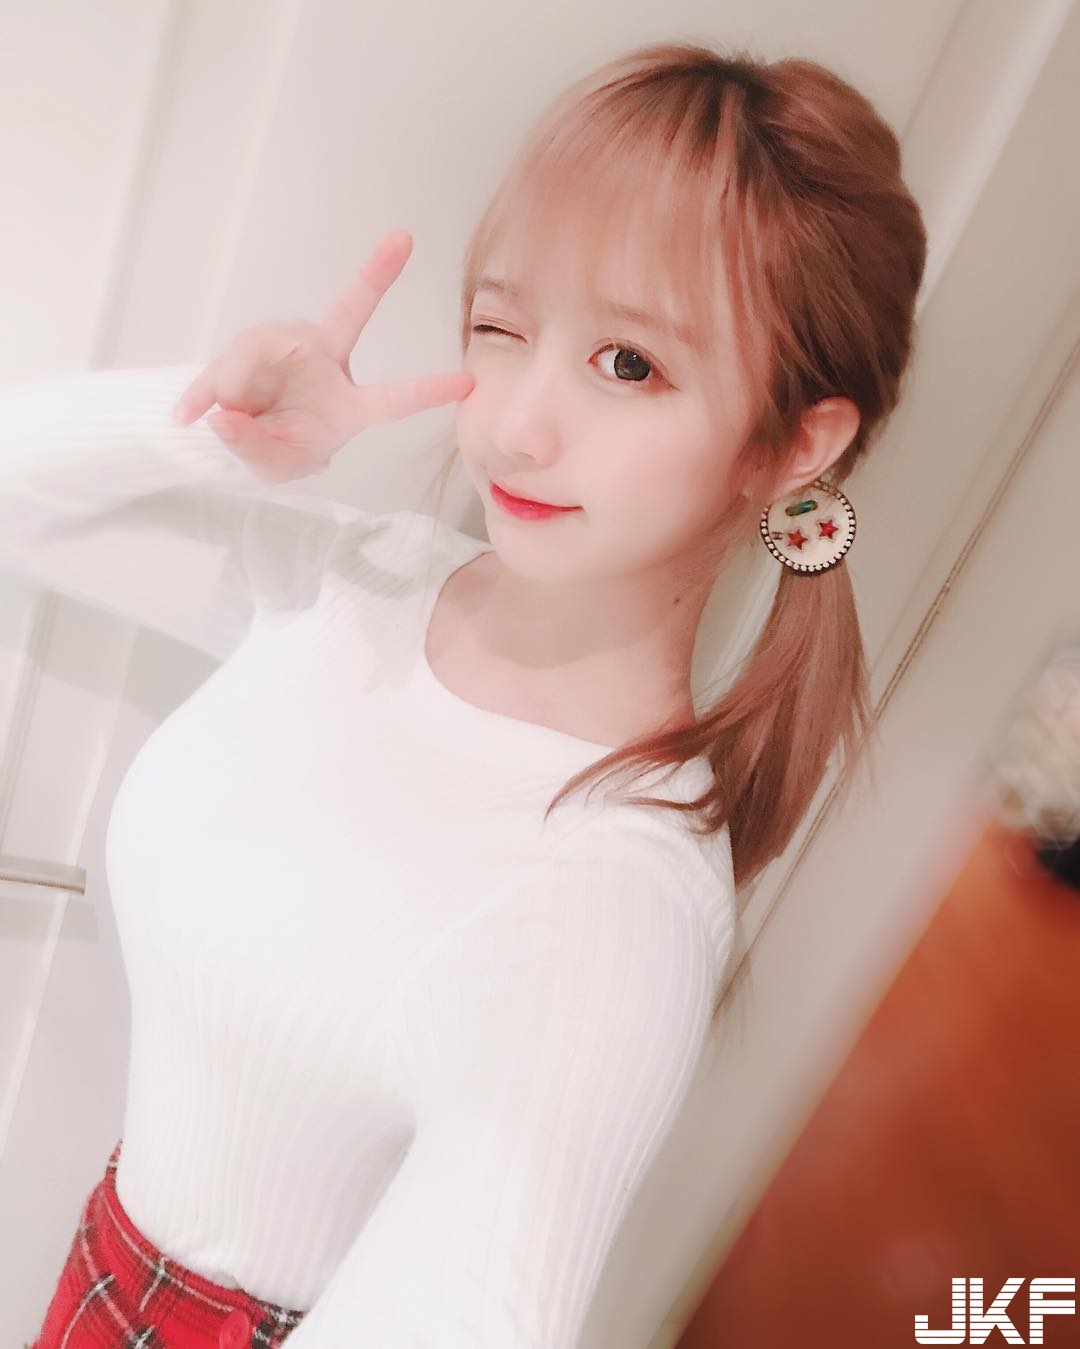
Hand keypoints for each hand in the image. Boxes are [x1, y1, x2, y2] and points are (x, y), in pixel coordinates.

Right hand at [170, 229, 474, 484]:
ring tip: (227, 422)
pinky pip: (228, 365)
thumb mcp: (273, 466)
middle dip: (377, 274)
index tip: (467, 382)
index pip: (394, 399)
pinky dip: (206, 394)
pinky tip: (191, 415)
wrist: (239, 433)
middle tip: (404, 238)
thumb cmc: (276, 447)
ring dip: (236, 389)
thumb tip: (227, 417)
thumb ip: (256, 448)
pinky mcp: (254, 343)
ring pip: (262, 352)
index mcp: (350, 405)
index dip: (427, 391)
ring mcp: (289, 345)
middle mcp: (326, 362)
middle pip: (350, 313)